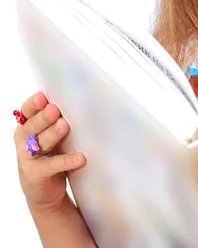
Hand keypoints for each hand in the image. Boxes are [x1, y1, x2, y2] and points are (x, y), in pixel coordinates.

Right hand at [14, 91, 86, 214]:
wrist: (45, 192)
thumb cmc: (52, 154)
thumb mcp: (53, 135)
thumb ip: (59, 119)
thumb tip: (81, 100)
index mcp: (28, 125)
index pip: (27, 110)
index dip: (34, 103)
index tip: (43, 96)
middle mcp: (25, 140)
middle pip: (33, 125)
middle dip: (44, 117)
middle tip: (55, 110)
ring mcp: (28, 158)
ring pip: (41, 142)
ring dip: (53, 134)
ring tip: (64, 126)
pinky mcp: (35, 174)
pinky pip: (51, 166)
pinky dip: (66, 161)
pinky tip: (79, 157)